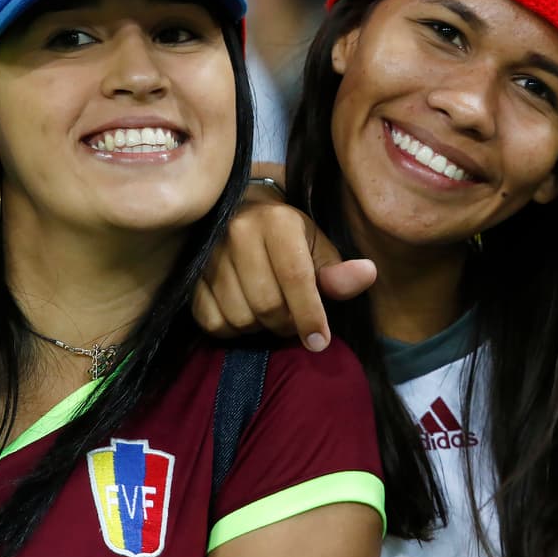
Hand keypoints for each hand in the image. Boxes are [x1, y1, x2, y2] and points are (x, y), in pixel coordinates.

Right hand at [193, 186, 375, 350]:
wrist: (241, 214)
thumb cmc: (288, 236)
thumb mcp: (318, 246)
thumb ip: (338, 270)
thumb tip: (367, 274)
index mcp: (277, 222)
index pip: (296, 277)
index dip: (310, 315)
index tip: (320, 342)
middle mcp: (238, 232)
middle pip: (267, 303)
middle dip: (287, 324)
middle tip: (295, 323)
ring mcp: (209, 254)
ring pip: (240, 317)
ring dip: (260, 329)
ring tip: (271, 316)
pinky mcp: (190, 275)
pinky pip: (212, 322)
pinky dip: (233, 331)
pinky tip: (246, 316)